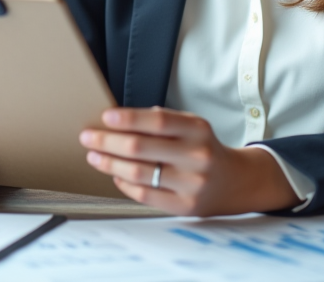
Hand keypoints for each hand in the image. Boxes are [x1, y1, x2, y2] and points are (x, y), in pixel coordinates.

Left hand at [79, 106, 300, 215]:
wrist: (235, 182)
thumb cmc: (204, 148)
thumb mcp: (192, 126)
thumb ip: (162, 122)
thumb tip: (119, 120)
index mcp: (198, 130)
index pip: (157, 122)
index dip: (128, 119)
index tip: (105, 117)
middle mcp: (197, 156)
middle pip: (141, 148)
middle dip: (108, 142)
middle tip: (88, 138)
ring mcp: (191, 184)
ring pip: (139, 173)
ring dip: (110, 164)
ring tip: (94, 157)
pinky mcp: (184, 206)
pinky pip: (145, 194)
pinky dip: (124, 184)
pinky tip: (115, 175)